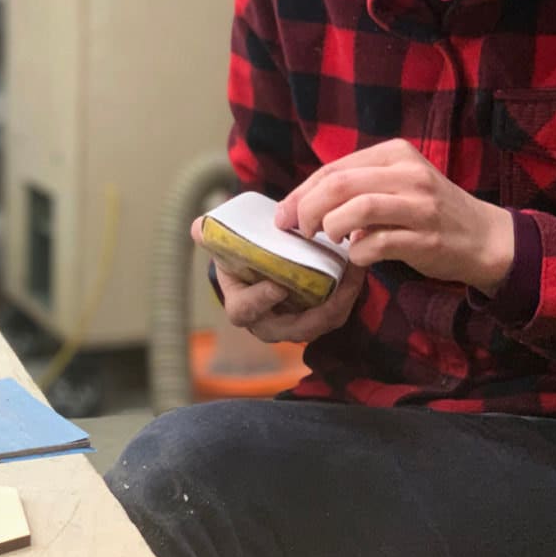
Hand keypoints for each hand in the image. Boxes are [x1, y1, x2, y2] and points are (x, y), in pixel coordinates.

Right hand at [191, 217, 366, 343]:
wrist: (262, 263)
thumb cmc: (241, 254)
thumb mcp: (224, 243)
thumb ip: (209, 234)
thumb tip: (197, 228)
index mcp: (242, 307)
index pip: (245, 310)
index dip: (260, 300)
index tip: (277, 285)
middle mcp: (269, 323)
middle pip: (296, 328)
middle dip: (321, 310)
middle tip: (339, 284)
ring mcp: (296, 324)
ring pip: (322, 323)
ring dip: (342, 301)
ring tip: (355, 272)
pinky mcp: (319, 317)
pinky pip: (336, 313)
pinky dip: (349, 294)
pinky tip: (357, 269)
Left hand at [274, 139, 513, 296]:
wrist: (483, 237)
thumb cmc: (428, 211)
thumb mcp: (396, 183)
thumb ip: (357, 186)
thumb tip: (300, 204)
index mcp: (395, 154)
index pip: (334, 168)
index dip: (301, 193)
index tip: (283, 215)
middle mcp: (408, 174)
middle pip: (340, 184)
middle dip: (308, 209)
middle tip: (300, 230)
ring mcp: (420, 205)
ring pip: (357, 208)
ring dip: (332, 227)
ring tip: (330, 239)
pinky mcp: (426, 238)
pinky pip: (377, 243)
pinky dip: (358, 253)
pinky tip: (358, 256)